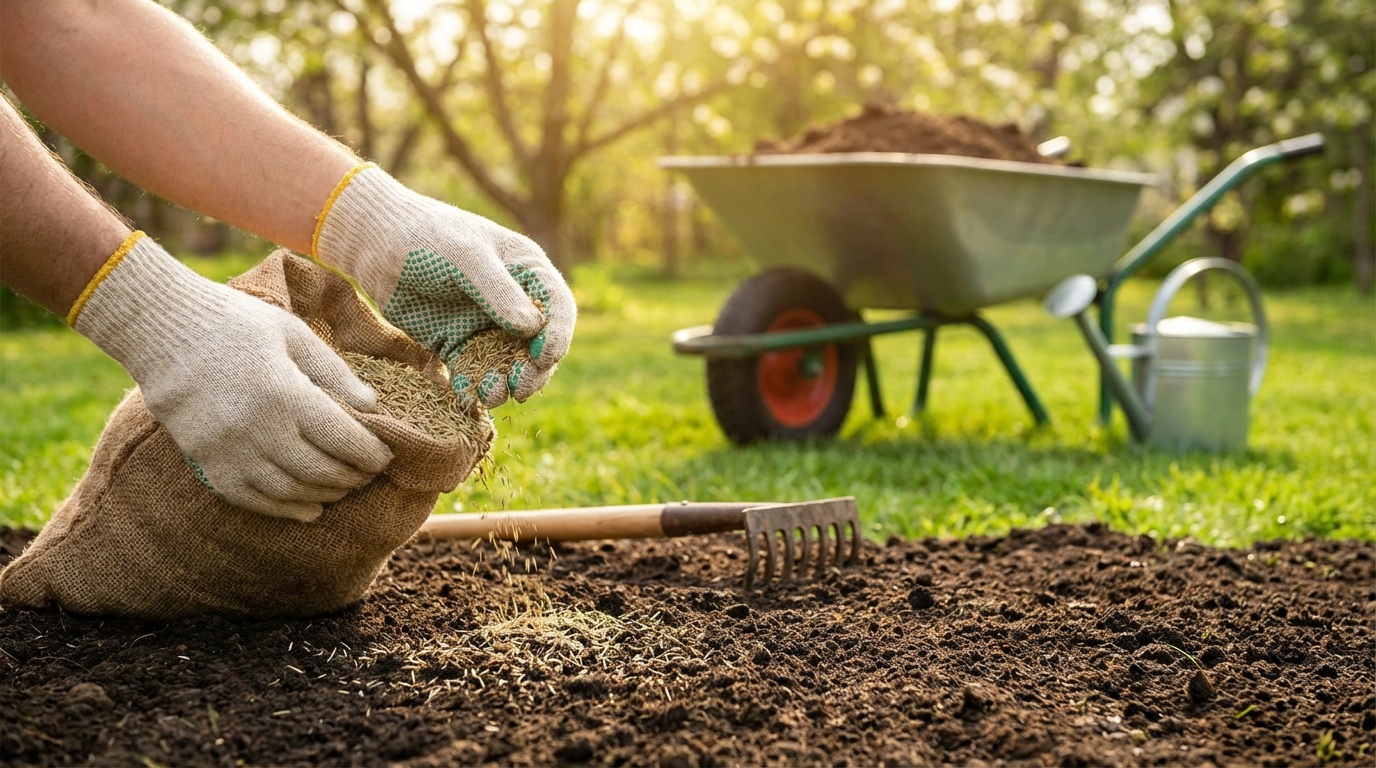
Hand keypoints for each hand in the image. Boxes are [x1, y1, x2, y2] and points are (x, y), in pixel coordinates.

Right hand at [70, 233, 392, 520]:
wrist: (161, 329)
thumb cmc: (235, 324)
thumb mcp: (292, 333)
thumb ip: (334, 372)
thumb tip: (374, 406)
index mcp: (284, 392)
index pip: (343, 439)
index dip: (372, 454)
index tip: (386, 456)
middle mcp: (256, 428)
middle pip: (320, 472)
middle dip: (353, 477)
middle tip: (368, 473)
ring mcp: (227, 450)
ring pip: (289, 492)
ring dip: (324, 495)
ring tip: (342, 488)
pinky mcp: (205, 462)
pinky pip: (251, 500)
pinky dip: (284, 510)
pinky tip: (308, 509)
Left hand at [313, 165, 574, 407]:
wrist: (372, 242)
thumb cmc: (425, 236)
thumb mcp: (465, 257)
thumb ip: (499, 292)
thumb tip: (534, 328)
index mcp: (526, 270)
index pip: (557, 308)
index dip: (558, 335)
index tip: (544, 357)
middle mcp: (512, 300)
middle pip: (538, 344)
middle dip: (533, 370)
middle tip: (521, 390)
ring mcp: (484, 323)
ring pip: (507, 363)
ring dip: (505, 383)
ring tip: (491, 396)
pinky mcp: (456, 342)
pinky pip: (473, 371)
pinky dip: (474, 386)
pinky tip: (469, 397)